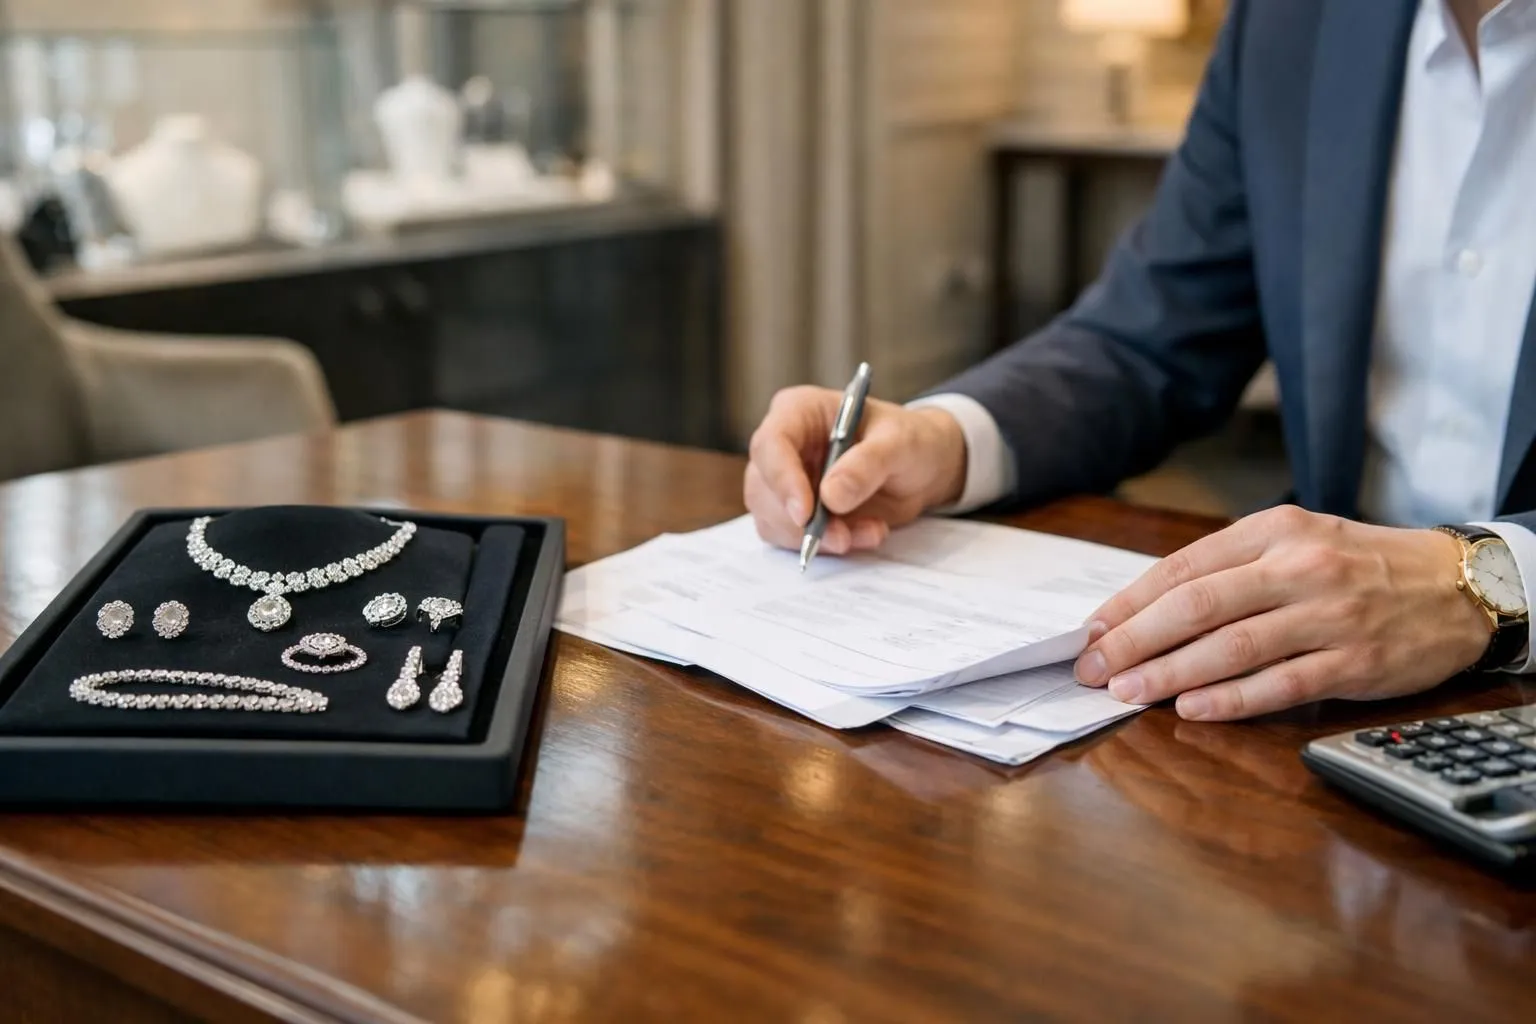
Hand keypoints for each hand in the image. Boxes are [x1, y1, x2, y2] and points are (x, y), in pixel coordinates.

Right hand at [744, 386, 967, 553]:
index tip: (805, 513)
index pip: (770, 443)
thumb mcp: (899, 443)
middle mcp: (783, 446)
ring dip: (818, 538)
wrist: (921, 468)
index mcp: (799, 412)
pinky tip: (865, 534)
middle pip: (762, 489)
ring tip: (870, 531)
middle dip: (799, 522)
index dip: (781, 479)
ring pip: (773, 521)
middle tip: (843, 538)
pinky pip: (793, 540)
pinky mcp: (794, 513)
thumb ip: (867, 465)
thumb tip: (831, 496)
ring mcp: (784, 482)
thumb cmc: (908, 440)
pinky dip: (827, 546)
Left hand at [1073, 506, 1491, 720]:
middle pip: (1196, 606)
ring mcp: (1329, 615)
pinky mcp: (1355, 662)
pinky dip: (1231, 700)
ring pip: (1231, 646)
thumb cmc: (1361, 567)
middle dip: (1133, 640)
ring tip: (1128, 691)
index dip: (1128, 603)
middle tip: (1094, 668)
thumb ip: (1229, 571)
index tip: (1090, 632)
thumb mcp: (1296, 542)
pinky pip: (1281, 684)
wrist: (1459, 586)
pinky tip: (1192, 709)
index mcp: (1274, 531)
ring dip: (1170, 673)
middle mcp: (1298, 567)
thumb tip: (1147, 612)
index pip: (1182, 568)